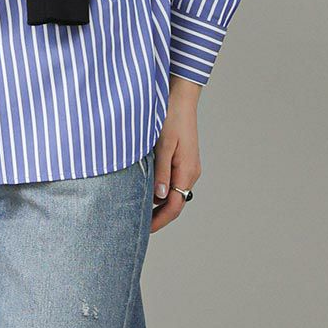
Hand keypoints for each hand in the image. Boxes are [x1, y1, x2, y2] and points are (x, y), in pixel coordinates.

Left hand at [149, 77, 202, 233]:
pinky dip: (159, 190)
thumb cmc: (170, 118)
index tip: (142, 230)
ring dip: (157, 204)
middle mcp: (190, 172)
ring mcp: (187, 167)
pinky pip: (172, 182)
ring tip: (137, 210)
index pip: (173, 207)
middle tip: (137, 225)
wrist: (180, 97)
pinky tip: (145, 190)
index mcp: (187, 172)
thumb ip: (161, 173)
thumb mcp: (162, 146)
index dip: (158, 221)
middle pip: (174, 203)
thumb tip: (158, 198)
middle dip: (157, 217)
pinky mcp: (182, 160)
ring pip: (172, 193)